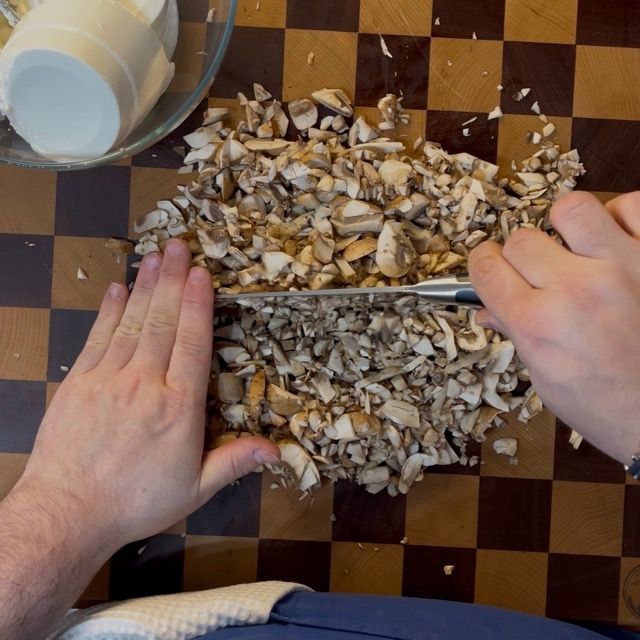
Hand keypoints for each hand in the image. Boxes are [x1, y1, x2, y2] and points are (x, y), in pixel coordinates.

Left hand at [16, 239, 278, 549]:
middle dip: (172, 281)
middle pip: (162, 322)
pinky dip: (108, 310)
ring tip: (155, 256)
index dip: (198, 305)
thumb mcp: (195, 489)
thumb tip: (276, 450)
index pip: (192, 343)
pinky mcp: (78, 382)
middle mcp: (145, 384)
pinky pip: (97, 338)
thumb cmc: (135, 502)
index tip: (202, 275)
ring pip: (132, 322)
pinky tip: (116, 289)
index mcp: (178, 407)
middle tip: (179, 246)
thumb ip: (234, 461)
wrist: (67, 514)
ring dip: (144, 286)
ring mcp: (108, 379)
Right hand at [469, 191, 639, 463]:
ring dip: (565, 226)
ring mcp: (623, 267)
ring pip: (571, 208)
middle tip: (537, 272)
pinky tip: (615, 240)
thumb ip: (516, 334)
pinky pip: (632, 205)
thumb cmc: (607, 405)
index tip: (489, 266)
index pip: (486, 268)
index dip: (482, 264)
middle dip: (521, 255)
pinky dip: (620, 217)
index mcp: (538, 324)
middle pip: (521, 239)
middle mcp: (576, 290)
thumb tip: (488, 309)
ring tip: (576, 248)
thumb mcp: (546, 377)